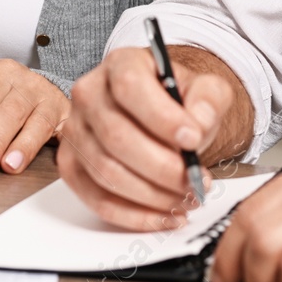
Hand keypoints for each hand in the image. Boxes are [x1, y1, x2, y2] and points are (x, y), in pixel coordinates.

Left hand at [0, 59, 67, 175]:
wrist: (44, 92)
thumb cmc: (5, 102)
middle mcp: (26, 82)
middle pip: (7, 112)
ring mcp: (49, 97)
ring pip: (36, 121)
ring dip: (22, 145)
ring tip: (8, 166)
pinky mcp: (68, 114)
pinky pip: (62, 130)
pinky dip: (55, 144)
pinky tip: (48, 156)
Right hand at [57, 45, 242, 230]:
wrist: (163, 117)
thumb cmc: (180, 102)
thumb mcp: (206, 89)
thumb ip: (208, 101)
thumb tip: (197, 125)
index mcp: (120, 65)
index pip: (129, 87)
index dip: (160, 117)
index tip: (193, 139)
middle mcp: (89, 95)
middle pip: (116, 136)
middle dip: (163, 167)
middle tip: (196, 181)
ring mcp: (75, 132)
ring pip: (107, 172)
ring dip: (153, 195)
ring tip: (187, 198)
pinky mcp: (72, 167)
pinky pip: (98, 200)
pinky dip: (135, 216)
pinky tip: (165, 216)